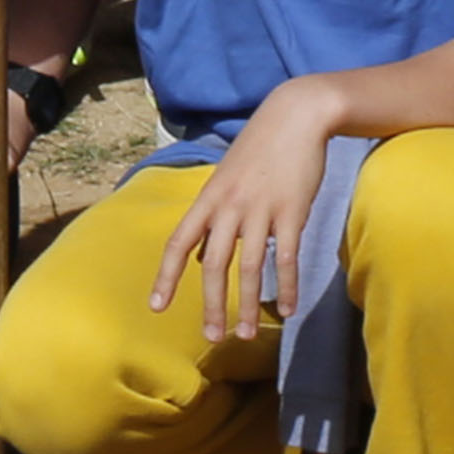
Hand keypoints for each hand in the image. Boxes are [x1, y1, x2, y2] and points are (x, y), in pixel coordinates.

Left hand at [150, 91, 340, 343]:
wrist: (296, 115)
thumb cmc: (259, 148)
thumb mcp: (225, 178)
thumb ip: (212, 216)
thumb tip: (198, 257)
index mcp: (209, 199)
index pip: (179, 242)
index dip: (167, 277)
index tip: (158, 307)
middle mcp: (230, 206)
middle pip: (214, 264)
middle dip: (212, 304)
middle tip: (213, 337)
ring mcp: (261, 209)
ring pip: (250, 266)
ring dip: (248, 304)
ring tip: (247, 334)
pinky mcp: (292, 210)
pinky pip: (288, 257)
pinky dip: (287, 286)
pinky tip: (287, 309)